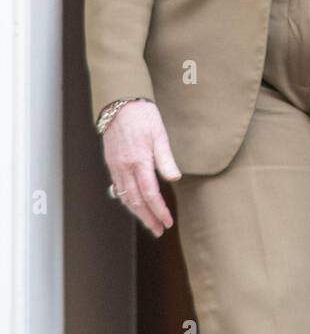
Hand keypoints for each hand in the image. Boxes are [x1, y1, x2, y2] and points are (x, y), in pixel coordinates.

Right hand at [103, 100, 181, 237]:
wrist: (119, 103)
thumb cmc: (143, 116)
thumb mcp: (159, 134)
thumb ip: (166, 159)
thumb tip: (174, 179)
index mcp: (139, 161)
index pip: (150, 194)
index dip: (159, 211)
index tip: (168, 222)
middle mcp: (125, 167)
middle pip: (136, 201)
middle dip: (148, 218)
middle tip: (159, 230)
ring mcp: (116, 166)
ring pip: (125, 197)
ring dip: (137, 212)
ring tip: (148, 222)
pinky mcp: (111, 163)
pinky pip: (118, 187)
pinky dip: (126, 199)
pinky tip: (133, 204)